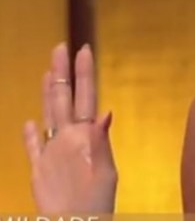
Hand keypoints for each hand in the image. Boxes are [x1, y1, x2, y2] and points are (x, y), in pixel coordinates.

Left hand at [23, 43, 116, 212]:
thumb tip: (104, 114)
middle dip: (61, 70)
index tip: (83, 50)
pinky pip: (32, 145)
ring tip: (47, 71)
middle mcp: (64, 140)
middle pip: (62, 98)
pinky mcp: (38, 169)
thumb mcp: (108, 172)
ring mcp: (49, 153)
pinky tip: (29, 121)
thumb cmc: (95, 204)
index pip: (86, 96)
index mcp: (85, 138)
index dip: (84, 72)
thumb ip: (102, 142)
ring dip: (47, 91)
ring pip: (47, 114)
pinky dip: (31, 131)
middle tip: (60, 48)